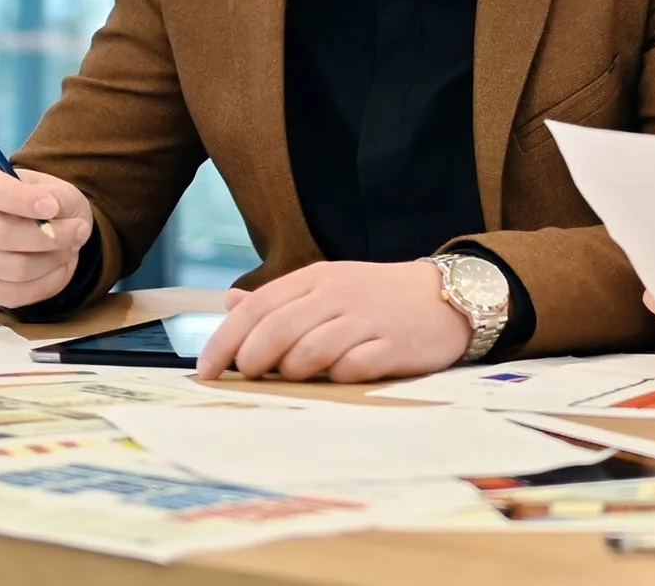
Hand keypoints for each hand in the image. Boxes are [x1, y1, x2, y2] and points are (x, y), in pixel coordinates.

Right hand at [0, 168, 93, 307]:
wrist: (53, 232)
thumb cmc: (53, 206)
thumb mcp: (64, 193)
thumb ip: (59, 197)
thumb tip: (50, 209)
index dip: (19, 199)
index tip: (51, 207)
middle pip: (1, 235)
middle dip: (50, 237)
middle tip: (79, 230)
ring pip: (15, 268)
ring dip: (54, 259)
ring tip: (70, 246)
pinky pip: (20, 293)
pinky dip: (50, 280)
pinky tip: (58, 265)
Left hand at [196, 261, 469, 382]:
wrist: (449, 297)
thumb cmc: (379, 298)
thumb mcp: (328, 286)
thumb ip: (280, 299)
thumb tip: (229, 303)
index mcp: (317, 277)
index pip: (257, 308)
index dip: (224, 341)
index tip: (205, 372)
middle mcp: (339, 294)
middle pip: (276, 331)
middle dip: (252, 361)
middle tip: (248, 378)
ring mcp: (367, 320)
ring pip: (308, 352)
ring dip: (293, 372)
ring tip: (298, 376)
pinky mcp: (393, 346)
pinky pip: (350, 368)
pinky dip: (336, 377)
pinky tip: (341, 375)